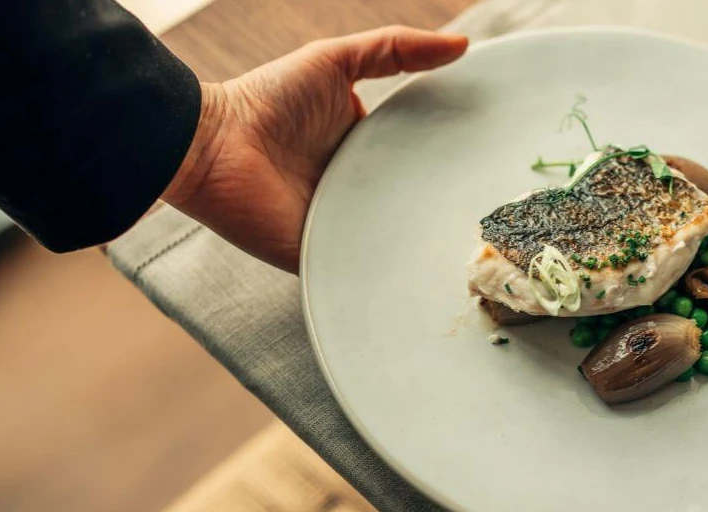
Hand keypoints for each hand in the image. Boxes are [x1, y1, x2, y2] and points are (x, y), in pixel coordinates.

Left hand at [161, 26, 468, 272]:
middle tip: (495, 202)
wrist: (212, 147)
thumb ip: (396, 49)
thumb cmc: (267, 99)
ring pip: (397, 236)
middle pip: (414, 200)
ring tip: (479, 242)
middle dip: (448, 202)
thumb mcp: (335, 60)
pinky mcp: (324, 257)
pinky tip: (432, 270)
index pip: (420, 155)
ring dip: (427, 239)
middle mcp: (357, 188)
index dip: (453, 153)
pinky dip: (393, 272)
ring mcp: (342, 226)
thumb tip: (463, 43)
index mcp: (364, 147)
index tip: (495, 153)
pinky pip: (365, 269)